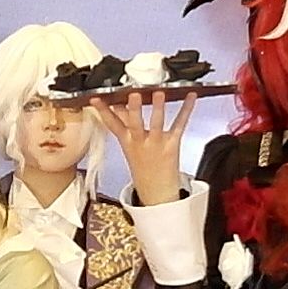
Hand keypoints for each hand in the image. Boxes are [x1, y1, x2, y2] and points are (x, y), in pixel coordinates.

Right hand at [101, 87, 201, 204]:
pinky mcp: (172, 145)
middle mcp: (140, 142)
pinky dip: (186, 109)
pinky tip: (191, 96)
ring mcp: (156, 144)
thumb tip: (117, 106)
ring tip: (159, 93)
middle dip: (133, 109)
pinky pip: (179, 125)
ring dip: (158, 108)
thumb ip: (124, 125)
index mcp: (127, 142)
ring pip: (157, 123)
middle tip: (133, 94)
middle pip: (134, 123)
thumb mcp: (128, 147)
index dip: (103, 111)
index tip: (96, 98)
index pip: (112, 124)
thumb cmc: (143, 169)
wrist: (156, 194)